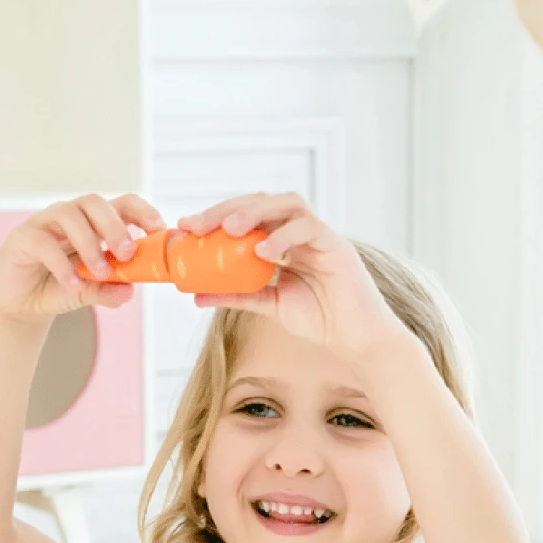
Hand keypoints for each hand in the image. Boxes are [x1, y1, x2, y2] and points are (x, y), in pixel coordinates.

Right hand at [0, 193, 164, 323]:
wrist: (20, 304)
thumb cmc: (58, 288)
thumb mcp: (89, 292)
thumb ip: (108, 290)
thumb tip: (129, 290)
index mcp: (93, 223)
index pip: (121, 204)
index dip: (142, 211)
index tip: (159, 230)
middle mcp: (70, 217)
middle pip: (94, 202)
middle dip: (114, 226)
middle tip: (127, 253)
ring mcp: (44, 223)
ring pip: (68, 214)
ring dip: (89, 244)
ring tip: (99, 272)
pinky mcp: (22, 238)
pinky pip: (43, 242)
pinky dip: (61, 264)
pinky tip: (72, 283)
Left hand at [177, 193, 405, 360]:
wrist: (356, 341)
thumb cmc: (320, 320)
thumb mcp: (268, 306)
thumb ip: (236, 295)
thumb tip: (195, 294)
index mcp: (284, 241)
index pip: (248, 216)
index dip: (216, 217)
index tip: (186, 228)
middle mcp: (301, 232)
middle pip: (262, 202)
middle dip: (227, 209)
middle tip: (198, 224)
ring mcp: (320, 236)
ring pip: (287, 204)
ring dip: (255, 212)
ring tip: (229, 229)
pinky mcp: (337, 246)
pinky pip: (310, 229)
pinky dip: (285, 235)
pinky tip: (264, 252)